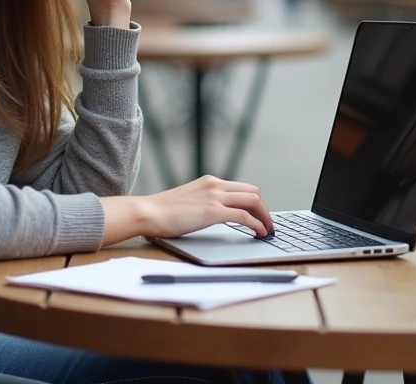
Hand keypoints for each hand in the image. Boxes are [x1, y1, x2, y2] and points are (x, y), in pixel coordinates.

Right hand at [102, 176, 273, 244]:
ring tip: (268, 229)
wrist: (147, 212)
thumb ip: (202, 202)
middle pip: (252, 192)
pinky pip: (244, 216)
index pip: (241, 188)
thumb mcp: (187, 200)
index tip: (259, 214)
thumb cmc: (161, 212)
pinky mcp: (213, 211)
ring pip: (253, 201)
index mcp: (209, 182)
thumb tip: (213, 214)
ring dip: (264, 216)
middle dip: (263, 208)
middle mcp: (215, 185)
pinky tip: (260, 233)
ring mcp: (215, 197)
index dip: (254, 202)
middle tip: (267, 223)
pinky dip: (257, 224)